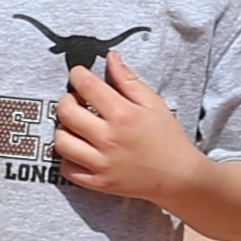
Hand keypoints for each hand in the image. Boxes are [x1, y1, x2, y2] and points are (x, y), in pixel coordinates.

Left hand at [51, 54, 205, 204]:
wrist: (179, 177)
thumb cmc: (167, 138)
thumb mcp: (153, 103)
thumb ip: (128, 79)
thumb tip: (110, 57)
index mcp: (123, 115)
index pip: (86, 86)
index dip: (77, 75)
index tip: (79, 75)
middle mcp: (109, 139)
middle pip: (66, 112)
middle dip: (66, 100)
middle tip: (76, 101)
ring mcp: (101, 163)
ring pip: (61, 141)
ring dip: (64, 130)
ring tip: (77, 127)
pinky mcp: (98, 183)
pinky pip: (66, 169)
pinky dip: (68, 158)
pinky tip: (81, 150)